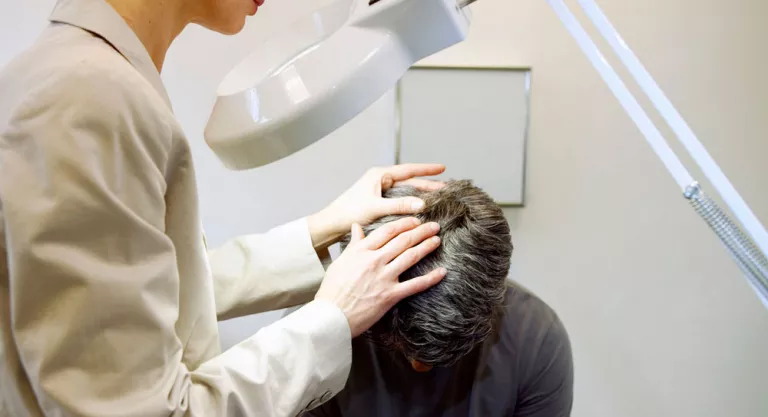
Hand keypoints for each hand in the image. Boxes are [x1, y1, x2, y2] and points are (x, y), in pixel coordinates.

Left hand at [308, 164, 445, 248]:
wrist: (332, 223)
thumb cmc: (350, 212)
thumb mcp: (376, 208)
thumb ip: (399, 205)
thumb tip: (422, 204)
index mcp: (379, 175)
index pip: (408, 170)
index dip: (426, 170)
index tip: (442, 168)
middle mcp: (380, 180)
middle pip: (409, 180)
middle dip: (427, 183)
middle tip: (446, 187)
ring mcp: (380, 190)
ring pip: (406, 189)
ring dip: (421, 192)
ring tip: (438, 196)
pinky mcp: (379, 201)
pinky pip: (400, 198)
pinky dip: (412, 201)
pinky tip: (421, 207)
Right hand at [315, 217, 446, 336]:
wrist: (330, 315)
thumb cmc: (332, 289)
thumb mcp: (340, 261)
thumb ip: (353, 243)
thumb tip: (356, 226)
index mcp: (361, 251)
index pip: (387, 231)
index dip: (404, 223)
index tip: (415, 219)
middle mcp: (373, 261)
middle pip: (402, 240)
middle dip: (421, 230)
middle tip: (434, 225)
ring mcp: (383, 277)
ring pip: (410, 256)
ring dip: (427, 246)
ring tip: (437, 240)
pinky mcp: (390, 295)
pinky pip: (415, 285)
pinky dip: (431, 278)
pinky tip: (442, 271)